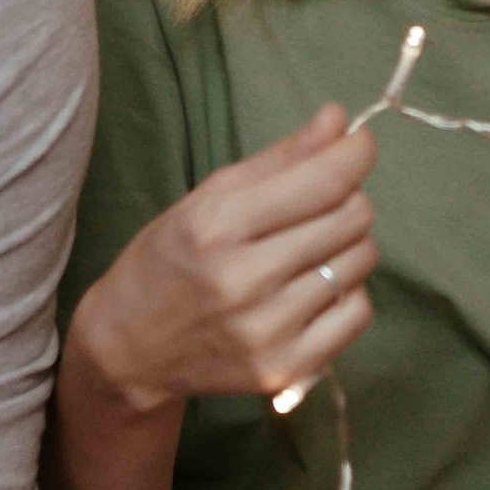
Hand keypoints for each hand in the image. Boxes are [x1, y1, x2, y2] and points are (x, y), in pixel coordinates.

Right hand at [70, 104, 378, 412]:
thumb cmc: (170, 260)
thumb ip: (279, 159)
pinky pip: (357, 313)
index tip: (360, 142)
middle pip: (351, 218)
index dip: (355, 153)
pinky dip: (347, 292)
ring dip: (347, 245)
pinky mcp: (284, 369)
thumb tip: (339, 120)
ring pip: (359, 262)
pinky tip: (312, 289)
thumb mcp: (208, 197)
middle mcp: (242, 280)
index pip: (322, 181)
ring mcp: (265, 331)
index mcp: (217, 225)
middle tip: (322, 203)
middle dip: (348, 198)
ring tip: (309, 249)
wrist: (130, 348)